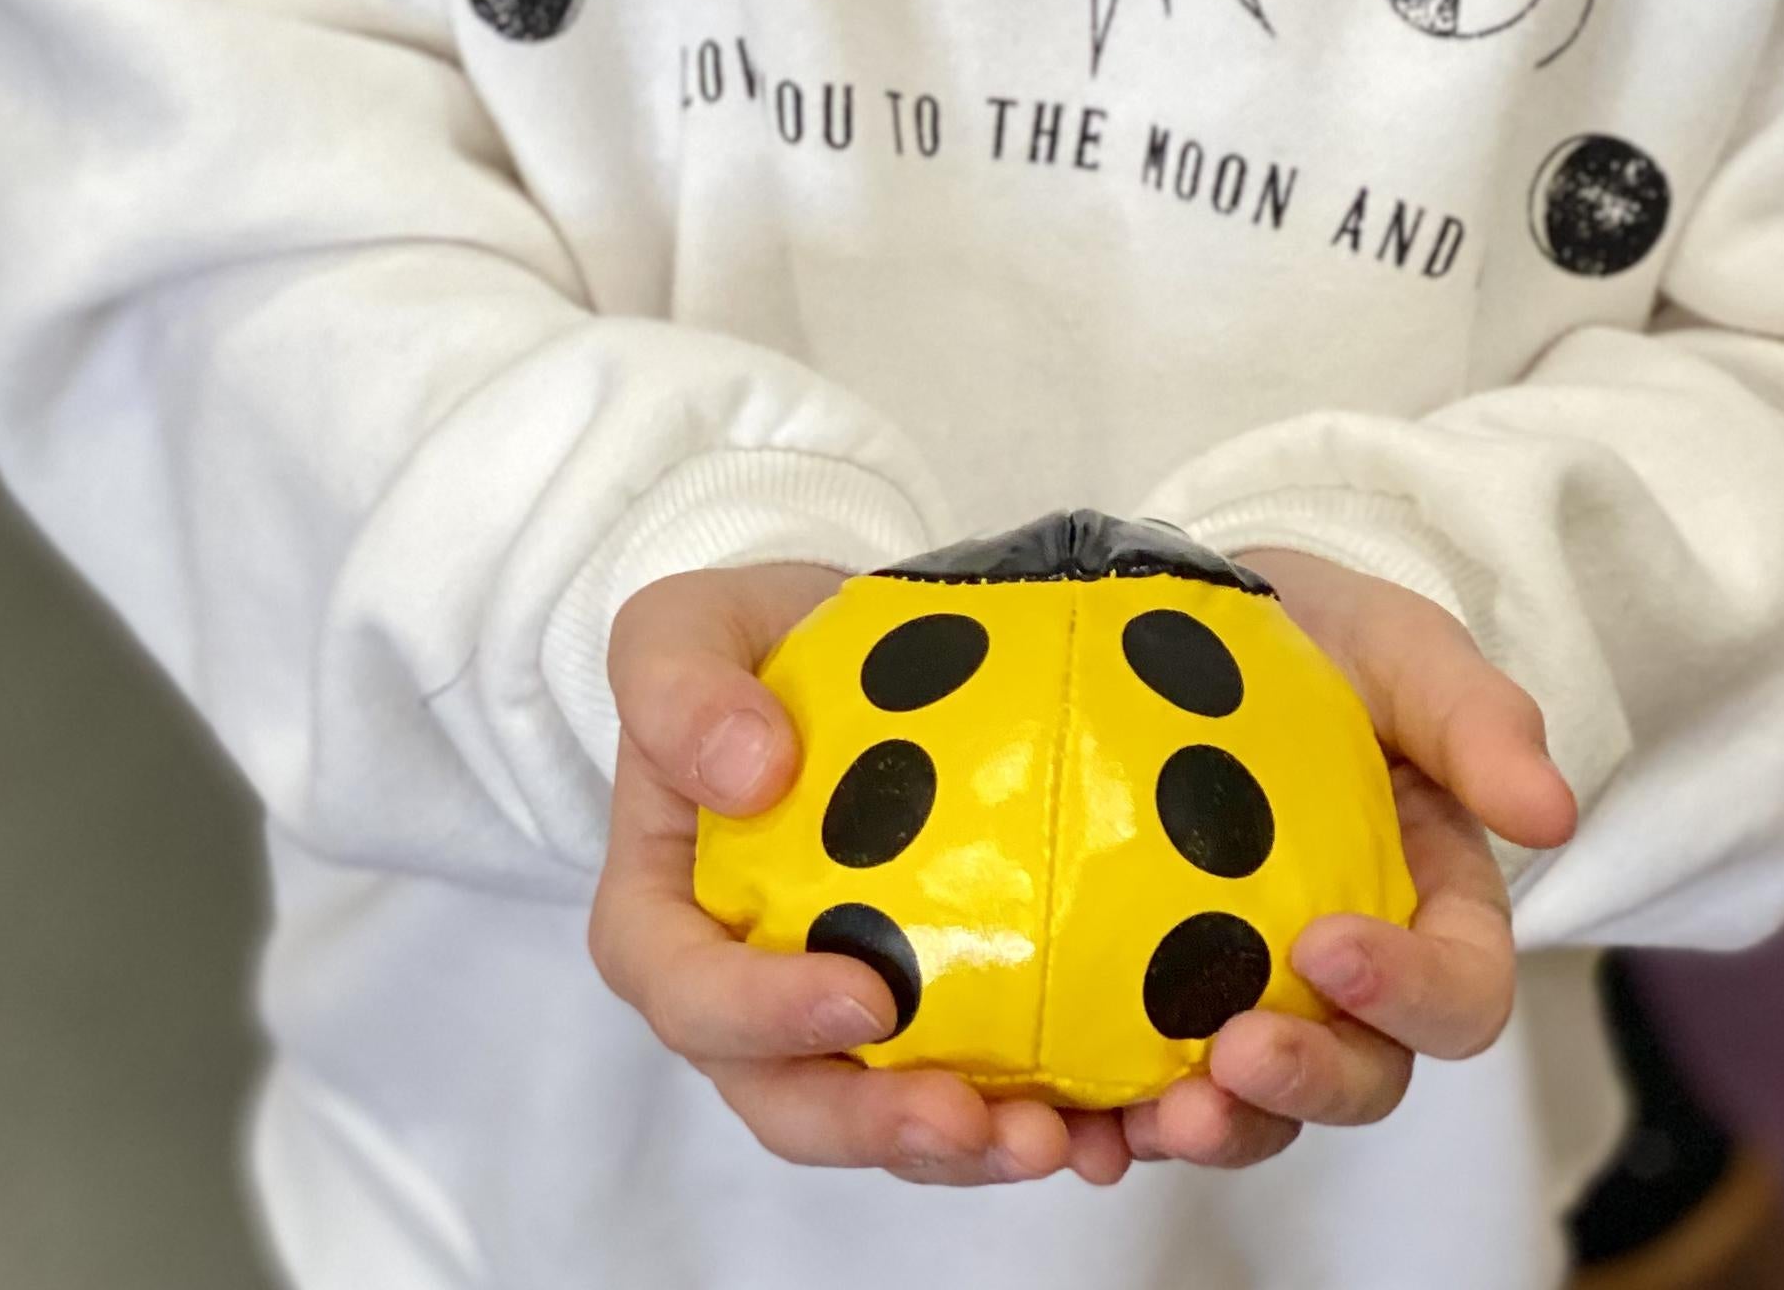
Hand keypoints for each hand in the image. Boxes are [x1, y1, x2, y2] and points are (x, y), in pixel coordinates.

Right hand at [586, 563, 1110, 1186]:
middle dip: (882, 1128)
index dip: (767, 1019)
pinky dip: (1057, 1122)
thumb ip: (679, 691)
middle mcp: (751, 1005)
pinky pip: (989, 1097)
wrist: (842, 646)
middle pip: (797, 1102)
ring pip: (896, 1123)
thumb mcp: (680, 633)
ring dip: (977, 1152)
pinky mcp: (942, 1023)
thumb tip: (748, 772)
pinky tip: (1118, 1125)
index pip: (693, 997)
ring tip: (1064, 1138)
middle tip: (973, 1118)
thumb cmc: (743, 650)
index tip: (866, 996)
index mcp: (665, 926)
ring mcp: (847, 1027)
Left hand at [1117, 549, 1575, 1168]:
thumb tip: (1550, 812)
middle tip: (1233, 1059)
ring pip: (1259, 1104)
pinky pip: (1151, 1083)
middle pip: (1362, 1074)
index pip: (1459, 992)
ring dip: (1217, 1126)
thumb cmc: (1325, 642)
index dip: (1410, 992)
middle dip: (1306, 1083)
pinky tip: (1079, 1125)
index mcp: (1435, 907)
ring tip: (1155, 1117)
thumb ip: (1476, 718)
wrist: (1200, 611)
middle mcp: (1355, 975)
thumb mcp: (1403, 651)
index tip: (1327, 945)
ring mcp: (1258, 993)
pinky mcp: (1161, 997)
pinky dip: (1121, 1117)